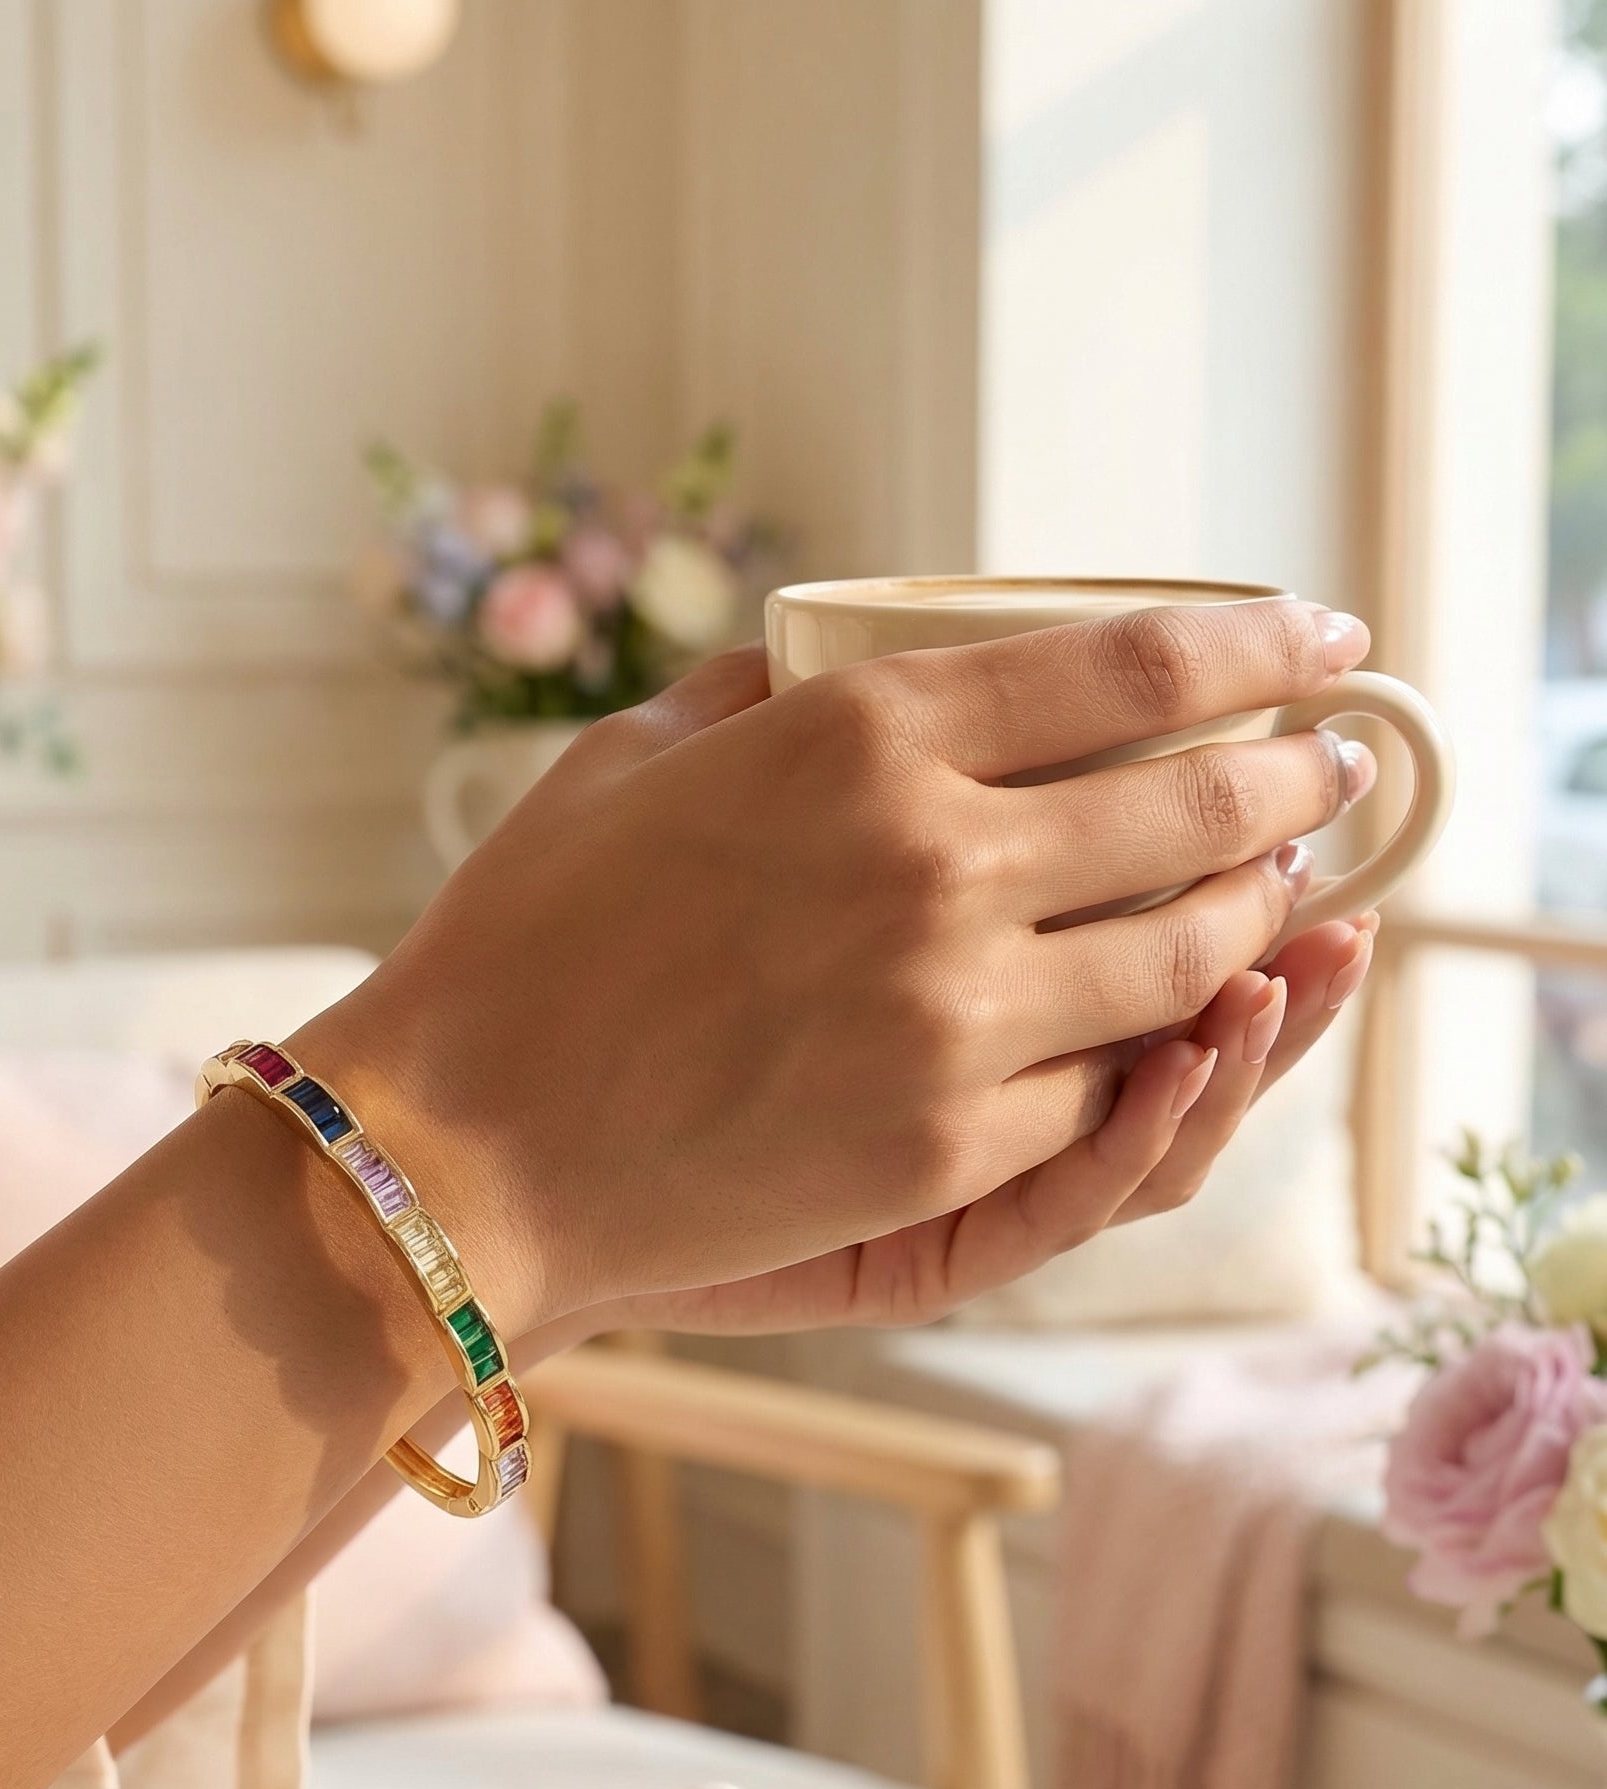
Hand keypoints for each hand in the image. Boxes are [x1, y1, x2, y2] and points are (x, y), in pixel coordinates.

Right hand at [295, 599, 1374, 1333]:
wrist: (462, 1145)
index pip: (1137, 669)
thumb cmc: (522, 942)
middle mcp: (936, 862)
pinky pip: (1105, 1093)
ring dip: (1259, 920)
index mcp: (860, 736)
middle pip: (1201, 809)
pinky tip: (1173, 1027)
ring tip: (1280, 893)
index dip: (1261, 645)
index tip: (1324, 637)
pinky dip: (1151, 1056)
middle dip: (1295, 781)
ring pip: (1189, 962)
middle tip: (1329, 769)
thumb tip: (826, 657)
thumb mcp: (628, 764)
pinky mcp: (945, 1148)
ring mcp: (953, 1016)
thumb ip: (754, 696)